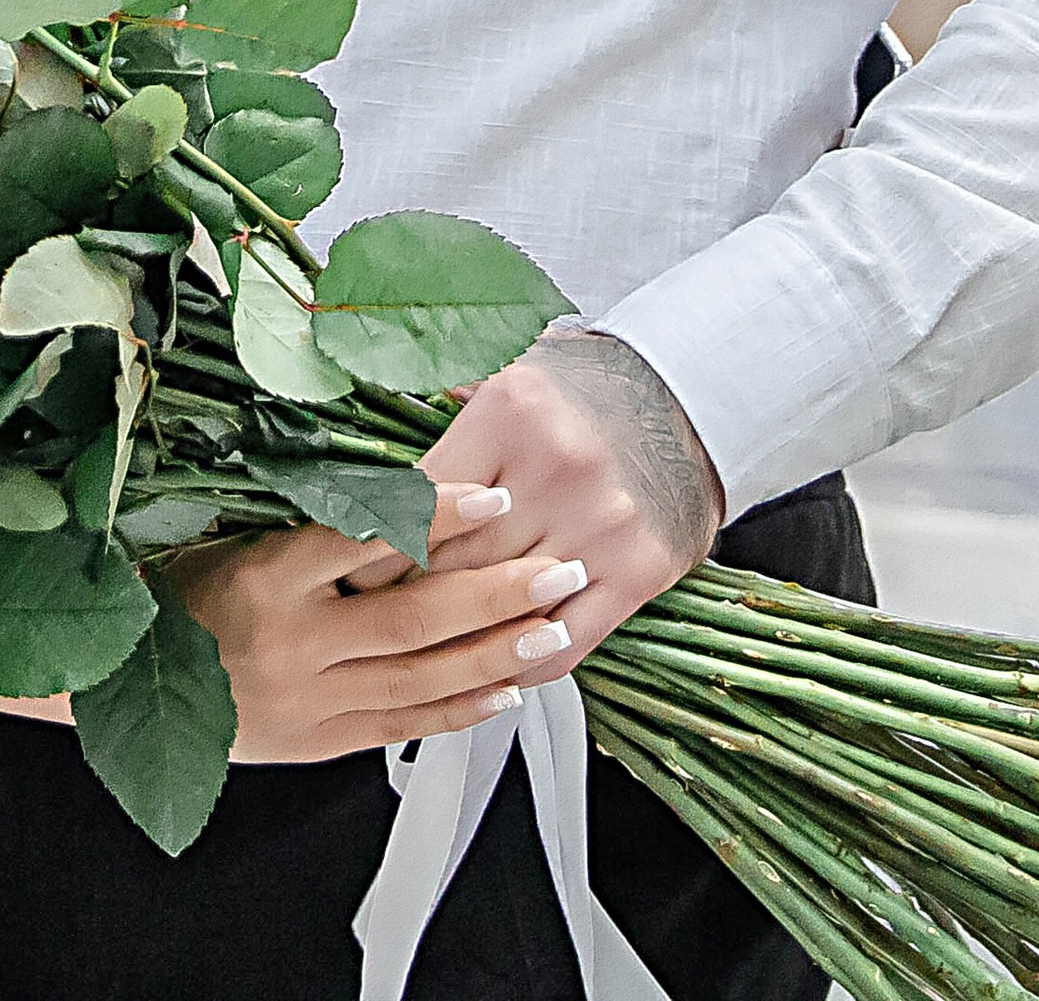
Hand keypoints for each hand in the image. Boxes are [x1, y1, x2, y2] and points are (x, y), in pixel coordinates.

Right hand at [171, 486, 591, 761]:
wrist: (119, 681)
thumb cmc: (176, 589)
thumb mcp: (229, 536)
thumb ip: (309, 519)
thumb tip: (401, 485)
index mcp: (263, 577)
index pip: (363, 538)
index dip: (434, 518)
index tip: (494, 496)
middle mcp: (290, 643)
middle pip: (412, 618)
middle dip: (496, 595)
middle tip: (558, 571)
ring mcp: (306, 700)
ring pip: (418, 678)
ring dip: (494, 655)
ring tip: (553, 630)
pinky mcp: (314, 743)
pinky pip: (400, 726)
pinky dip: (457, 710)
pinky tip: (505, 692)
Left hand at [368, 335, 723, 668]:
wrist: (687, 399)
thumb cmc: (588, 388)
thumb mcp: (514, 371)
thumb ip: (449, 407)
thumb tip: (377, 435)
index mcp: (513, 412)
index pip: (423, 499)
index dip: (380, 545)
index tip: (351, 573)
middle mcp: (558, 468)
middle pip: (457, 560)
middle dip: (407, 597)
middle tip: (370, 620)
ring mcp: (601, 525)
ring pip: (504, 607)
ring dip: (460, 637)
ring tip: (420, 652)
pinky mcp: (638, 571)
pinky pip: (563, 642)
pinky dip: (520, 663)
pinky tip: (493, 667)